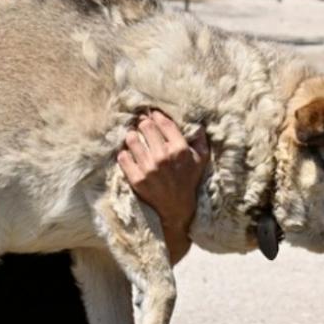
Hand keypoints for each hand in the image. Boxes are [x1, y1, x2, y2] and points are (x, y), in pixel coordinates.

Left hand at [117, 110, 209, 263]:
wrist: (176, 209)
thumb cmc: (189, 182)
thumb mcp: (201, 161)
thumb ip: (201, 141)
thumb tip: (198, 124)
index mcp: (180, 149)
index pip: (163, 122)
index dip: (156, 115)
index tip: (152, 115)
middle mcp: (164, 157)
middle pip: (145, 126)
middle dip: (142, 123)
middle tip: (141, 124)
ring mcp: (149, 168)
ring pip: (131, 139)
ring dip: (131, 137)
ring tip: (133, 138)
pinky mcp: (136, 179)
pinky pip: (123, 157)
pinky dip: (124, 154)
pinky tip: (129, 154)